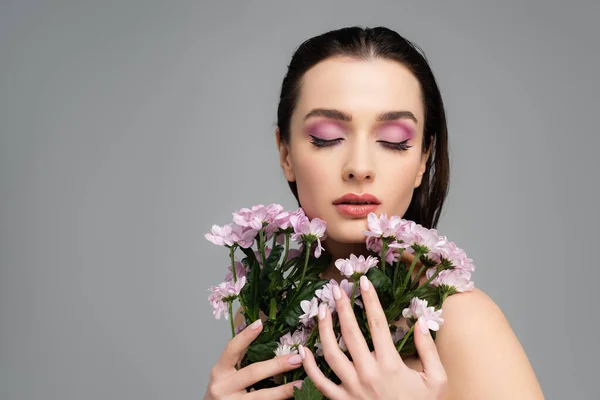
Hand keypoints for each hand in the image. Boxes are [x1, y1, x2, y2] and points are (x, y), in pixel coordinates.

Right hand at [204, 319, 303, 399]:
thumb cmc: (224, 390)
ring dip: (284, 389)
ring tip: (303, 382)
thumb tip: (261, 330)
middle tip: (297, 358)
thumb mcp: (226, 372)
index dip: (245, 336)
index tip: (260, 323)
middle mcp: (222, 387)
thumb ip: (240, 356)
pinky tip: (293, 396)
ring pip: (262, 396)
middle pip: (253, 373)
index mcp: (219, 372)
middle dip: (277, 365)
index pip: (231, 349)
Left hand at [298, 275, 447, 398]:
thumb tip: (421, 321)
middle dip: (342, 307)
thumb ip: (428, 349)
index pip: (377, 323)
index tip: (363, 281)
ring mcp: (352, 388)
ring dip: (323, 329)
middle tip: (335, 289)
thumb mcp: (437, 380)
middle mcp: (368, 373)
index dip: (370, 300)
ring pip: (330, 353)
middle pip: (350, 332)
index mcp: (390, 364)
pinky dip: (308, 366)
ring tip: (321, 311)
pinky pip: (320, 382)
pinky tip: (302, 349)